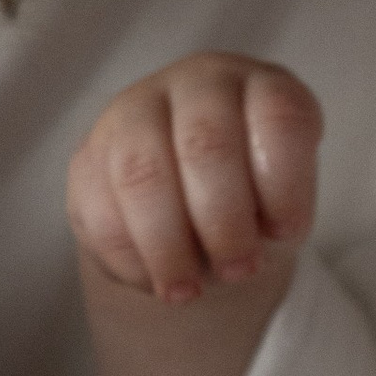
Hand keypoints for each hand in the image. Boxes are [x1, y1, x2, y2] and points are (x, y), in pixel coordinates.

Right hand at [68, 54, 321, 304]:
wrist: (194, 212)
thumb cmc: (253, 197)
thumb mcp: (285, 204)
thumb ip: (281, 213)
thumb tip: (255, 234)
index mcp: (260, 86)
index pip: (279, 116)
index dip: (285, 183)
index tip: (286, 232)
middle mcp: (198, 84)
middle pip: (206, 144)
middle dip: (224, 222)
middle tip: (238, 270)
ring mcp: (136, 111)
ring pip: (142, 174)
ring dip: (168, 246)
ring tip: (188, 290)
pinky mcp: (89, 154)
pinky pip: (100, 208)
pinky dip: (129, 256)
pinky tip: (152, 276)